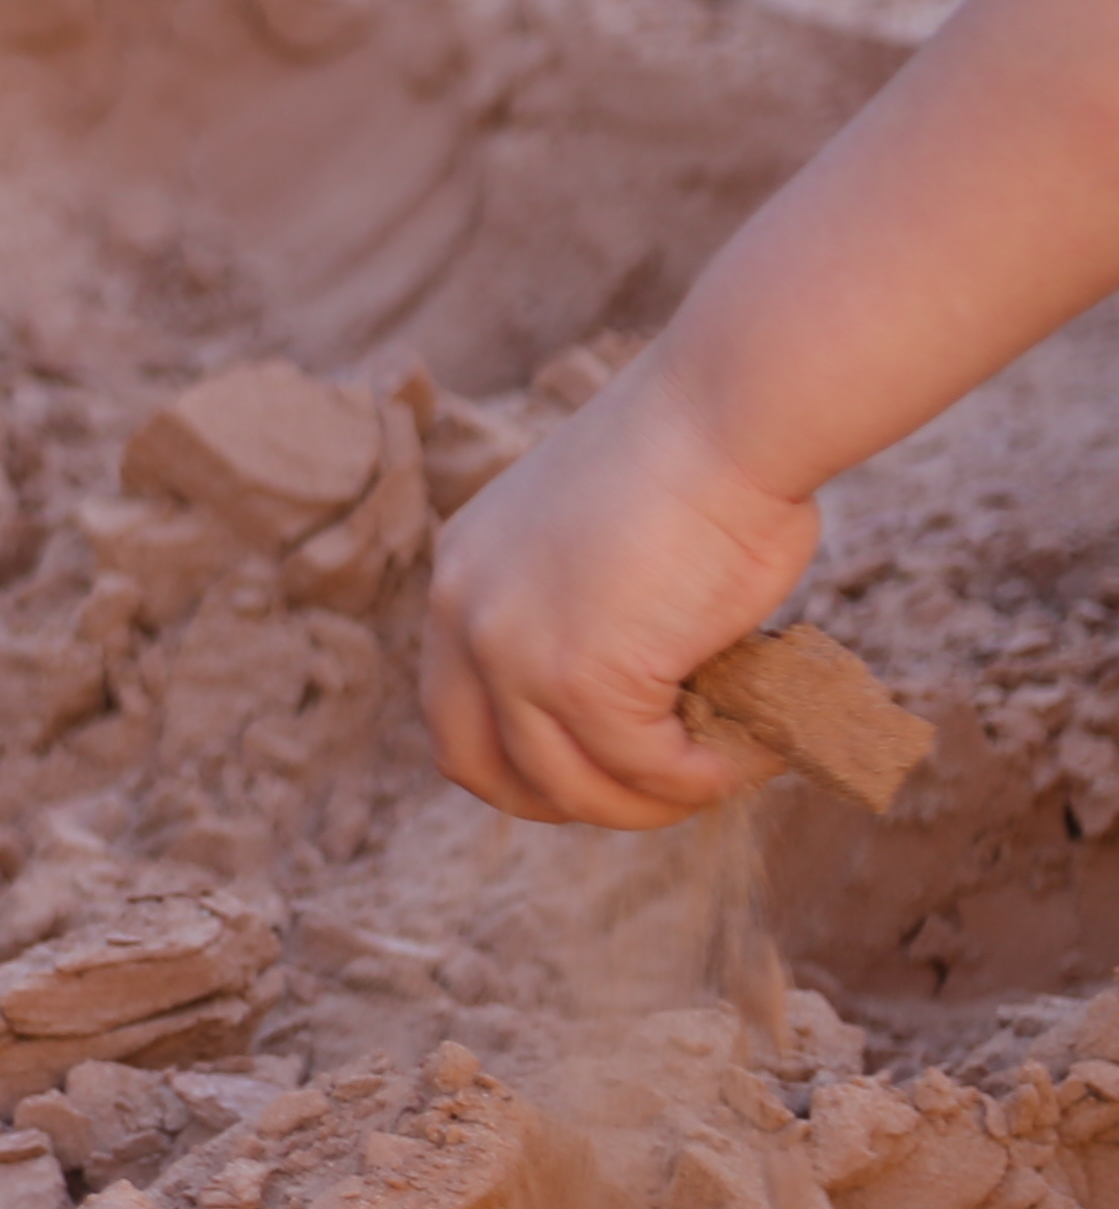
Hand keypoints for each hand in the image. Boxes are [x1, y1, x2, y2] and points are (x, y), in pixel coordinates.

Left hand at [422, 365, 821, 829]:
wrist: (732, 407)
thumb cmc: (706, 453)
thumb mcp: (606, 541)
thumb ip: (594, 615)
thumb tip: (654, 698)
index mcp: (464, 574)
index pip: (452, 708)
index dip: (517, 756)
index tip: (595, 762)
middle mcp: (465, 615)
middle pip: (476, 766)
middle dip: (563, 799)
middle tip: (654, 792)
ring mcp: (511, 653)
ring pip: (568, 786)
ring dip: (650, 801)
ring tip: (724, 772)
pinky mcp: (579, 679)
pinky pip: (646, 768)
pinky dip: (706, 777)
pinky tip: (757, 753)